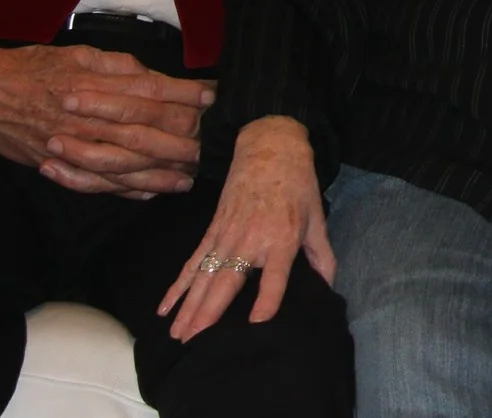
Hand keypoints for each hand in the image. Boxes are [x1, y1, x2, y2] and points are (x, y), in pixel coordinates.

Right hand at [0, 24, 214, 197]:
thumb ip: (119, 67)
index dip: (184, 95)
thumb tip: (155, 78)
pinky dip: (121, 190)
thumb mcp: (79, 54)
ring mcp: (68, 145)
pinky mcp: (54, 164)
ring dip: (157, 175)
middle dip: (181, 141)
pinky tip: (145, 193)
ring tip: (187, 179)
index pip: (149, 92)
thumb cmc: (33, 67)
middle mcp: (83, 117)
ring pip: (122, 165)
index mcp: (92, 84)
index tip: (213, 97)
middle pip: (142, 133)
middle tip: (210, 147)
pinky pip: (93, 184)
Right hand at [158, 117, 330, 341]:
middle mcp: (251, 240)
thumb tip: (327, 287)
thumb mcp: (317, 218)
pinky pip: (192, 262)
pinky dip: (177, 285)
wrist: (270, 148)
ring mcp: (227, 235)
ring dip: (188, 306)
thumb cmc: (298, 185)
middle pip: (227, 281)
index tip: (255, 323)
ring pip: (204, 276)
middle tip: (194, 343)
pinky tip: (164, 307)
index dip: (267, 300)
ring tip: (177, 334)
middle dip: (209, 313)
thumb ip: (322, 255)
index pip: (274, 276)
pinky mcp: (213, 230)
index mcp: (282, 239)